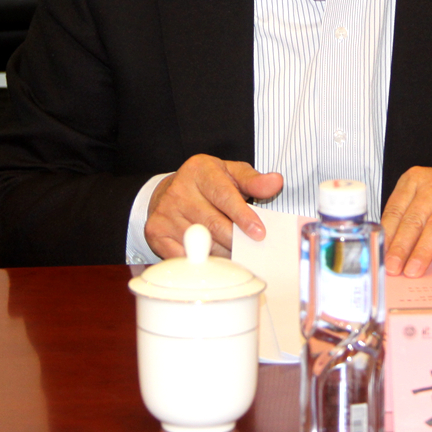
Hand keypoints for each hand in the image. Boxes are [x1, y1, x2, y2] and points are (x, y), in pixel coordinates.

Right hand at [145, 154, 282, 259]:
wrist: (168, 191)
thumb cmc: (207, 184)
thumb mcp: (231, 174)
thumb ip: (254, 181)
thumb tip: (276, 182)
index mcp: (199, 170)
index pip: (224, 195)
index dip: (243, 216)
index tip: (259, 233)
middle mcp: (179, 189)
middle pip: (213, 224)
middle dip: (236, 240)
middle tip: (251, 250)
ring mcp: (165, 211)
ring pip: (201, 243)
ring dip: (221, 253)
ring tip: (232, 252)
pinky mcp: (155, 231)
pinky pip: (183, 256)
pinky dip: (200, 261)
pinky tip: (211, 258)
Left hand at [380, 167, 431, 277]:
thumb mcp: (425, 204)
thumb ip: (407, 221)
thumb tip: (389, 254)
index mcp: (415, 179)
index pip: (396, 209)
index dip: (388, 235)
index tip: (382, 256)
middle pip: (415, 219)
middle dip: (402, 247)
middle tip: (394, 268)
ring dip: (424, 251)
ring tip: (415, 270)